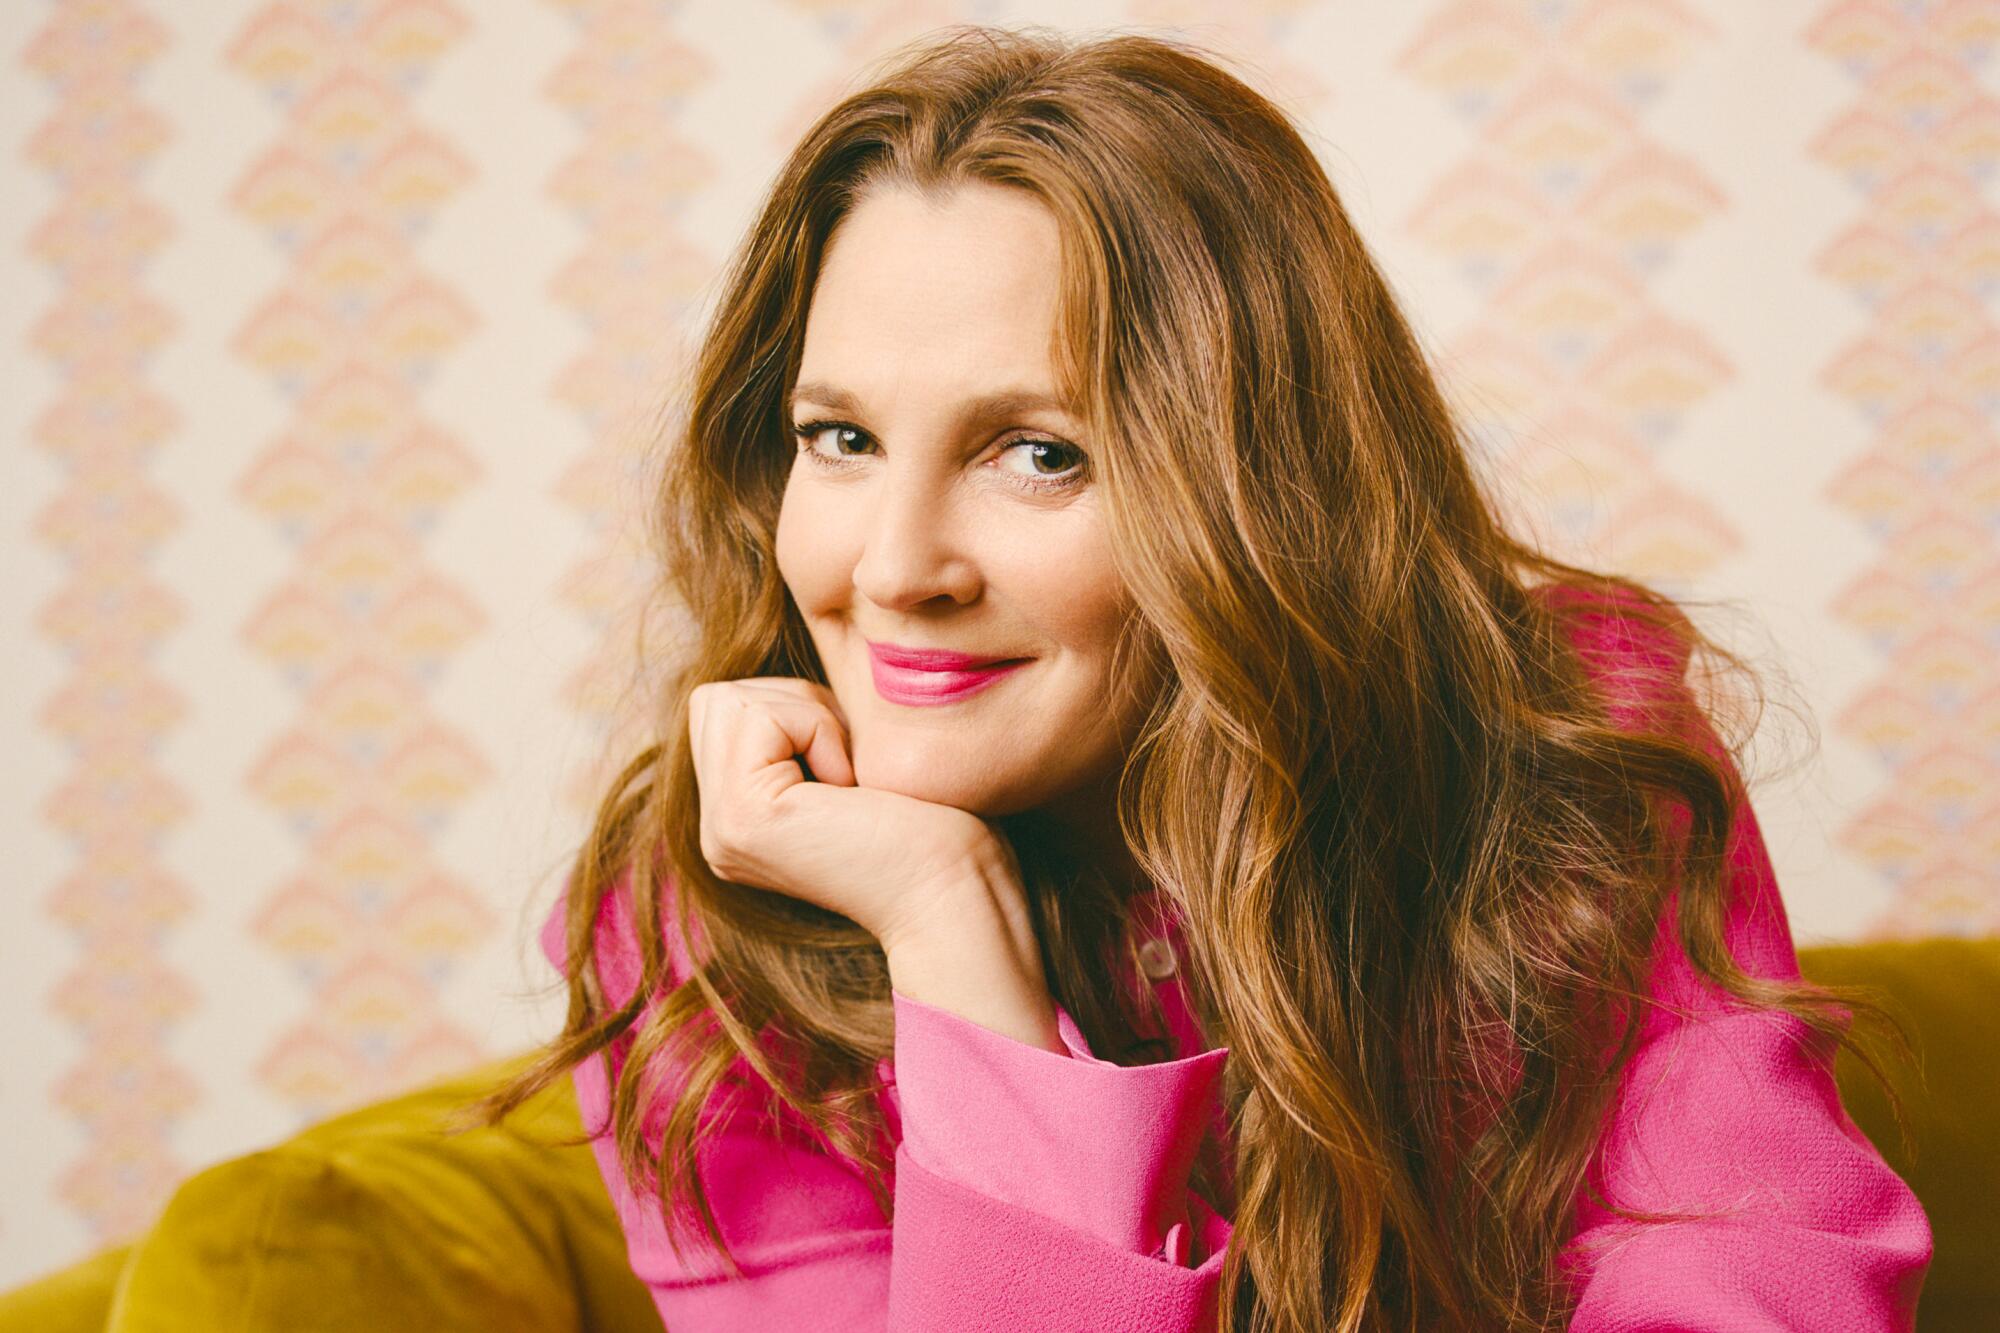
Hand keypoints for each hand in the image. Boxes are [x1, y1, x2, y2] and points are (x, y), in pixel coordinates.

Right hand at [687, 676, 1012, 953]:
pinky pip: (761, 716)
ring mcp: (720, 829)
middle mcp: (715, 830)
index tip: (853, 773)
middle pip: (719, 698)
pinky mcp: (741, 818)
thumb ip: (797, 727)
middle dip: (798, 707)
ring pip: (731, 700)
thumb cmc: (933, 825)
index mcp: (737, 818)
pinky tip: (850, 792)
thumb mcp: (846, 761)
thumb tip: (780, 665)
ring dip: (809, 719)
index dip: (803, 711)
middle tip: (850, 775)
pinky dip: (820, 732)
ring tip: (849, 786)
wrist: (957, 893)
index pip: (728, 706)